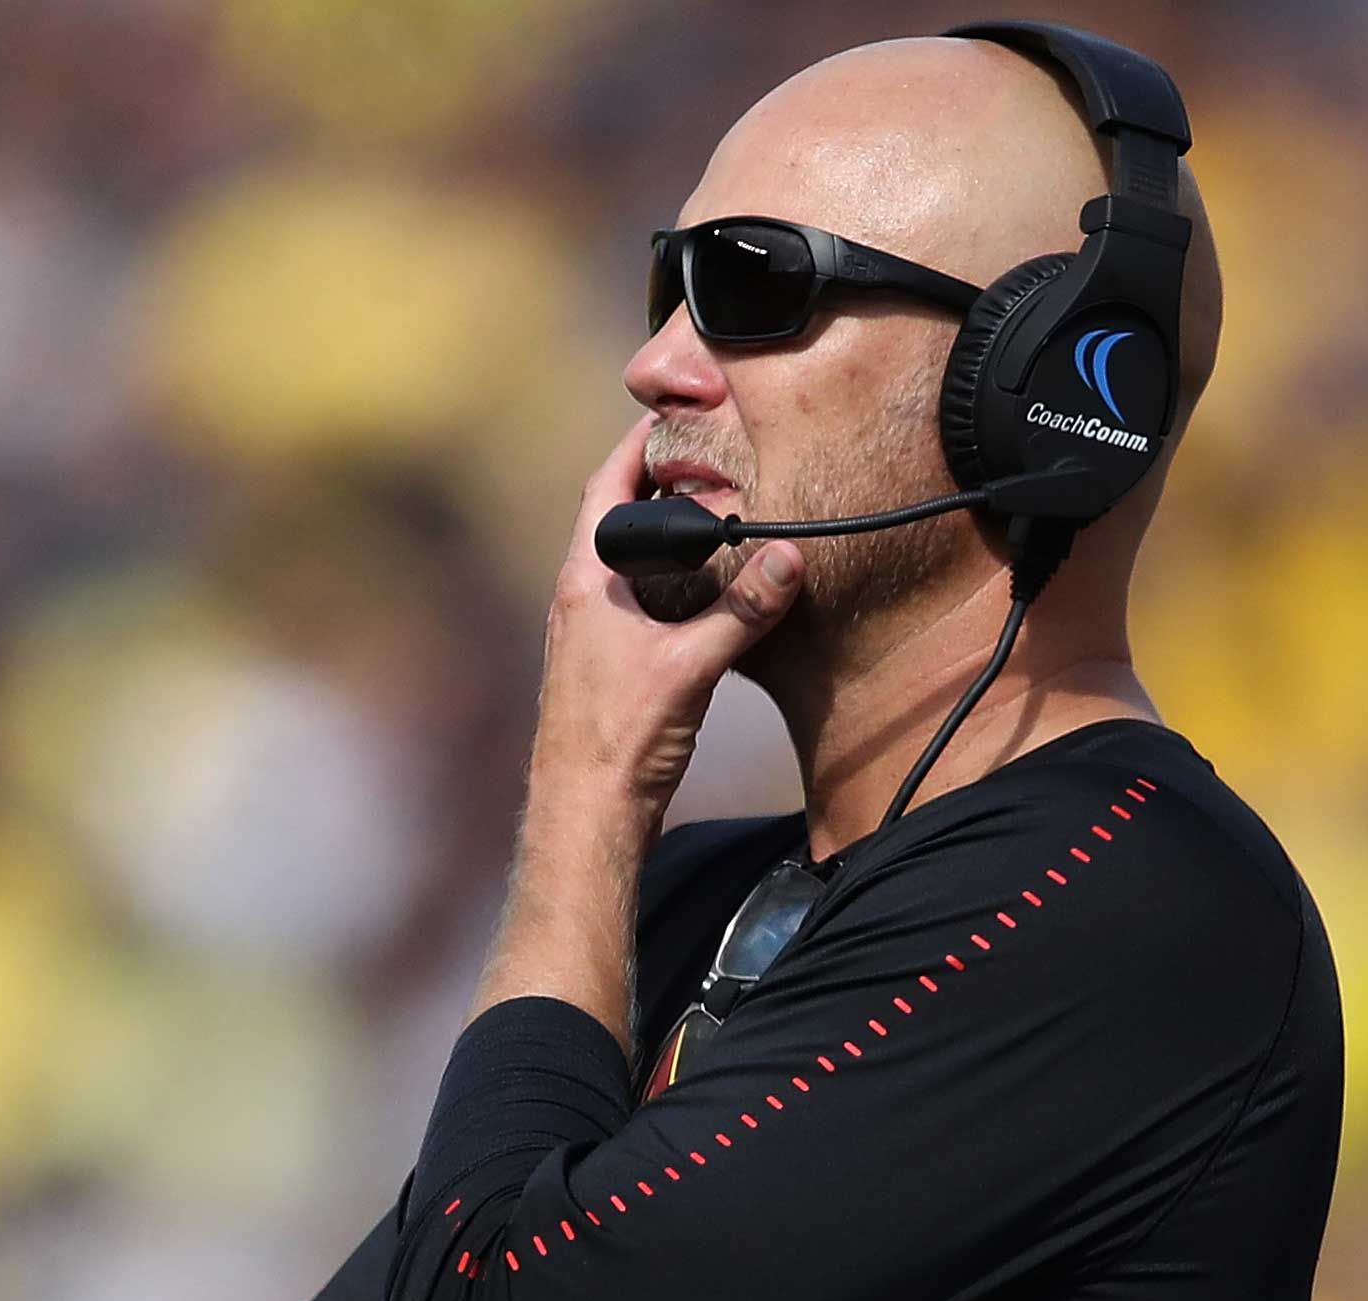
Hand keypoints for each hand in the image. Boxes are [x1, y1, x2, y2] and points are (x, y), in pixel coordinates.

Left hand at [527, 412, 804, 811]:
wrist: (585, 816)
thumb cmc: (618, 742)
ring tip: (713, 513)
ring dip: (661, 534)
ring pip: (624, 562)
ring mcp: (587, 633)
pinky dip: (666, 579)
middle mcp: (577, 600)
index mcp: (584, 583)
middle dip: (657, 484)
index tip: (674, 417)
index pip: (606, 487)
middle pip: (614, 518)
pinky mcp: (604, 665)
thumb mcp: (690, 668)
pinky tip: (702, 592)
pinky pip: (635, 601)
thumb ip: (742, 611)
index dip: (638, 447)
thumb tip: (789, 557)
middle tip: (708, 458)